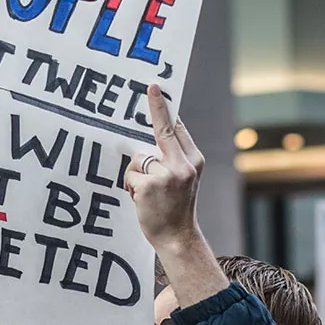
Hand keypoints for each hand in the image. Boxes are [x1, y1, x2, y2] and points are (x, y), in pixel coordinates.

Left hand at [124, 84, 205, 251]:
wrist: (178, 237)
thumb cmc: (175, 207)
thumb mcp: (183, 179)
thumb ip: (172, 159)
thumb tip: (149, 139)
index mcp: (194, 160)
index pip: (177, 127)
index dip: (165, 107)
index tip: (156, 87)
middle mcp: (184, 164)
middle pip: (161, 129)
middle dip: (155, 107)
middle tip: (150, 86)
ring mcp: (168, 174)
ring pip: (140, 158)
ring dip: (136, 173)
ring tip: (147, 192)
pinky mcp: (151, 184)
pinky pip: (131, 174)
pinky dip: (131, 185)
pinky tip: (140, 198)